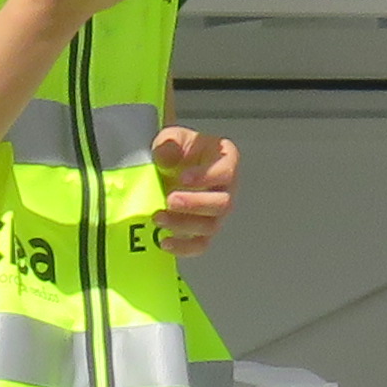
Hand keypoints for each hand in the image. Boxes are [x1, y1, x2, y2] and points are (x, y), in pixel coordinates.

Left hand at [148, 124, 237, 252]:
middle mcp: (227, 190)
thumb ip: (169, 143)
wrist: (170, 167)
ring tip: (159, 218)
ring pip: (210, 226)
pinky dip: (184, 247)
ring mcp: (217, 213)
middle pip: (222, 204)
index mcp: (227, 162)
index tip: (183, 178)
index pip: (225, 172)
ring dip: (184, 225)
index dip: (206, 177)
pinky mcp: (204, 231)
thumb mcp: (172, 138)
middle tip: (170, 200)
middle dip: (195, 204)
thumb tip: (167, 155)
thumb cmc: (179, 150)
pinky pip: (200, 245)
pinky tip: (164, 242)